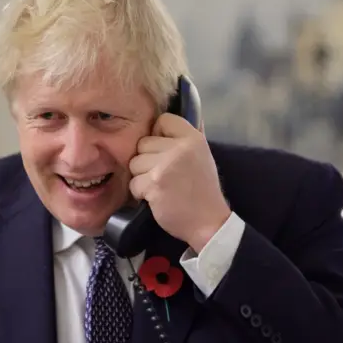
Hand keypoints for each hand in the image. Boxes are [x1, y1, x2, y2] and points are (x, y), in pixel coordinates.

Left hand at [128, 113, 230, 252]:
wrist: (209, 222)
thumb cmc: (203, 189)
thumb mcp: (201, 156)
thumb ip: (184, 138)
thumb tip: (165, 119)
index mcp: (193, 138)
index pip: (163, 119)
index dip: (158, 133)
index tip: (164, 150)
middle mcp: (179, 148)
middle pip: (143, 142)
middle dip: (147, 159)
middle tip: (162, 174)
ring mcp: (165, 166)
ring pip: (134, 162)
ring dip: (141, 176)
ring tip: (159, 186)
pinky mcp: (153, 184)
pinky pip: (133, 182)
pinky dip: (140, 193)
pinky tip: (155, 198)